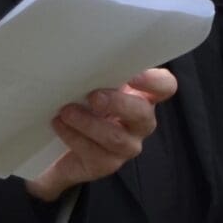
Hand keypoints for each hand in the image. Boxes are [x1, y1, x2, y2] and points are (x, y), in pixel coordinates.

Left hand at [26, 69, 177, 203]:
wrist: (57, 149)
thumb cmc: (81, 108)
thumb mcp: (91, 87)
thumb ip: (98, 75)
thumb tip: (83, 58)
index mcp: (142, 97)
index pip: (165, 86)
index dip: (154, 81)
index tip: (133, 76)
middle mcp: (140, 123)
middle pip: (142, 113)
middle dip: (118, 104)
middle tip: (94, 97)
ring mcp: (127, 146)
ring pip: (116, 137)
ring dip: (88, 122)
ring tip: (65, 112)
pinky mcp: (107, 164)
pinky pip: (94, 152)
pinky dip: (73, 136)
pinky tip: (60, 125)